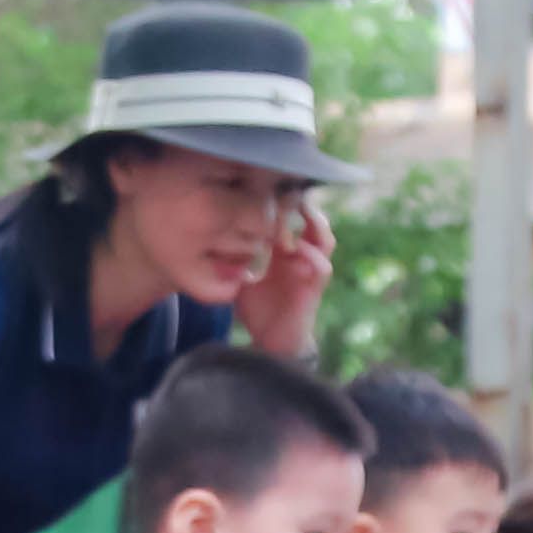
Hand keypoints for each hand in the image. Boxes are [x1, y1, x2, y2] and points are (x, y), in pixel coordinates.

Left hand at [239, 193, 336, 357]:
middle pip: (313, 217)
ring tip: (290, 219)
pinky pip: (322, 266)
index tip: (263, 190)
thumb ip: (231, 255)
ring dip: (311, 225)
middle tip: (280, 198)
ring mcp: (311, 270)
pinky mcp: (315, 289)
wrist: (270, 342)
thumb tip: (207, 234)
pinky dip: (311, 256)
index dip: (283, 199)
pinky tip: (293, 250)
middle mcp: (302, 255)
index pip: (293, 214)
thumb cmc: (256, 308)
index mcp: (285, 249)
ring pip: (324, 237)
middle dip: (298, 205)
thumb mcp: (239, 274)